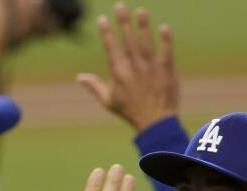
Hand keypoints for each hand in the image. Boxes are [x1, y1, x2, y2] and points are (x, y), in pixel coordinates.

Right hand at [77, 3, 177, 131]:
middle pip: (128, 40)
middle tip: (120, 6)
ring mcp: (152, 68)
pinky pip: (167, 52)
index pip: (111, 48)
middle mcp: (135, 67)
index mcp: (119, 73)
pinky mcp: (167, 70)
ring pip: (146, 43)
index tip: (102, 19)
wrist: (156, 122)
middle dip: (123, 22)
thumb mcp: (109, 101)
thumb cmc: (131, 112)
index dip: (106, 32)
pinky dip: (166, 40)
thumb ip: (94, 86)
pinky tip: (164, 27)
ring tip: (140, 10)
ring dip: (143, 26)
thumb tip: (79, 77)